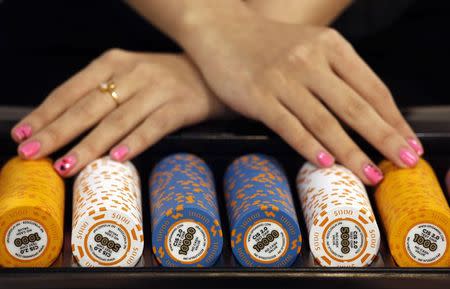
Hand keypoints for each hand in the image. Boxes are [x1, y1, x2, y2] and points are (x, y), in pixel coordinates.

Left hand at [11, 51, 228, 176]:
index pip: (71, 90)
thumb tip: (66, 125)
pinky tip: (117, 158)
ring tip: (68, 164)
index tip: (24, 135)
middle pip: (89, 106)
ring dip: (90, 144)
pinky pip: (154, 127)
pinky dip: (134, 142)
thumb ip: (103, 93)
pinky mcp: (182, 105)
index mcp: (114, 63)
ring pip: (117, 120)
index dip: (46, 113)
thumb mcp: (130, 75)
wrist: (213, 70)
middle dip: (58, 131)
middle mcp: (133, 73)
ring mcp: (158, 89)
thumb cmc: (165, 78)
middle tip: (34, 153)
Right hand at [177, 9, 422, 184]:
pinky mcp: (258, 95)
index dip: (394, 118)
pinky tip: (325, 162)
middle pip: (355, 106)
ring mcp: (283, 78)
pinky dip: (309, 146)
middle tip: (404, 161)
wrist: (221, 28)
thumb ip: (335, 71)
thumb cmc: (266, 43)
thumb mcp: (309, 45)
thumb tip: (364, 111)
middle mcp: (310, 60)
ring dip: (350, 152)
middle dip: (384, 138)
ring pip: (325, 121)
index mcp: (330, 46)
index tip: (408, 141)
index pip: (373, 87)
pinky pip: (289, 126)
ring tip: (369, 173)